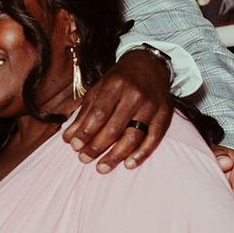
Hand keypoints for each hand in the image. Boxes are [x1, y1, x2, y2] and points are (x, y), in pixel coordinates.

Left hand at [61, 48, 172, 172]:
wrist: (149, 65)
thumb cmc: (119, 80)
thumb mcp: (98, 89)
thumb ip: (84, 113)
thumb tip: (69, 138)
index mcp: (115, 85)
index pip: (98, 114)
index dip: (85, 133)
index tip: (74, 146)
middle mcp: (135, 95)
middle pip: (114, 128)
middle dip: (97, 147)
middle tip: (84, 159)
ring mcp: (151, 106)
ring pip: (133, 137)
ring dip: (116, 156)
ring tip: (102, 167)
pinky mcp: (164, 115)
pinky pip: (153, 139)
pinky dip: (141, 154)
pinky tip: (128, 164)